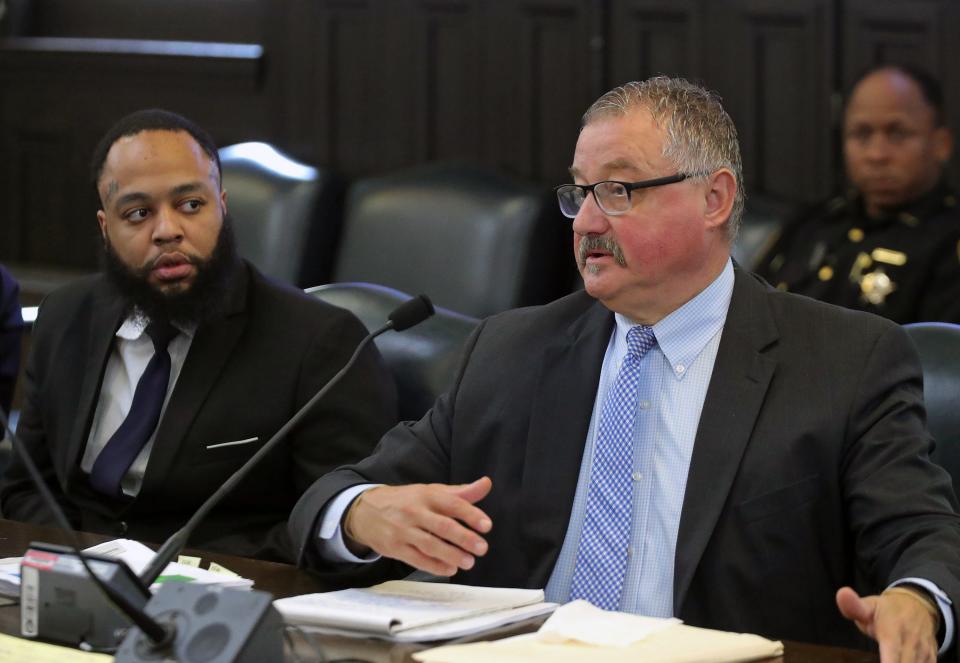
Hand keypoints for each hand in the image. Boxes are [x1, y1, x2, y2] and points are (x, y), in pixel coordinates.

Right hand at [343, 477, 492, 575]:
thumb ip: (461, 492)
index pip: (452, 504)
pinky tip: (450, 569)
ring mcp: (403, 530)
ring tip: (469, 562)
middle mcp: (414, 512)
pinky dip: (434, 566)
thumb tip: (486, 484)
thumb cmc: (406, 501)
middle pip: (442, 526)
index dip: (471, 514)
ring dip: (451, 555)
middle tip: (482, 548)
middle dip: (464, 538)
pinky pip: (416, 559)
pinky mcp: (394, 547)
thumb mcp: (431, 491)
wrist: (366, 510)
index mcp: (427, 495)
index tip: (487, 525)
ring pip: (429, 545)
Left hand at [836, 586, 938, 661]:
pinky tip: (901, 661)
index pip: (892, 656)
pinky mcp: (932, 657)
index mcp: (893, 630)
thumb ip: (854, 606)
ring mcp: (924, 651)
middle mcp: (911, 643)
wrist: (918, 604)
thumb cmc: (887, 610)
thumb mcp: (868, 605)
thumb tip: (842, 593)